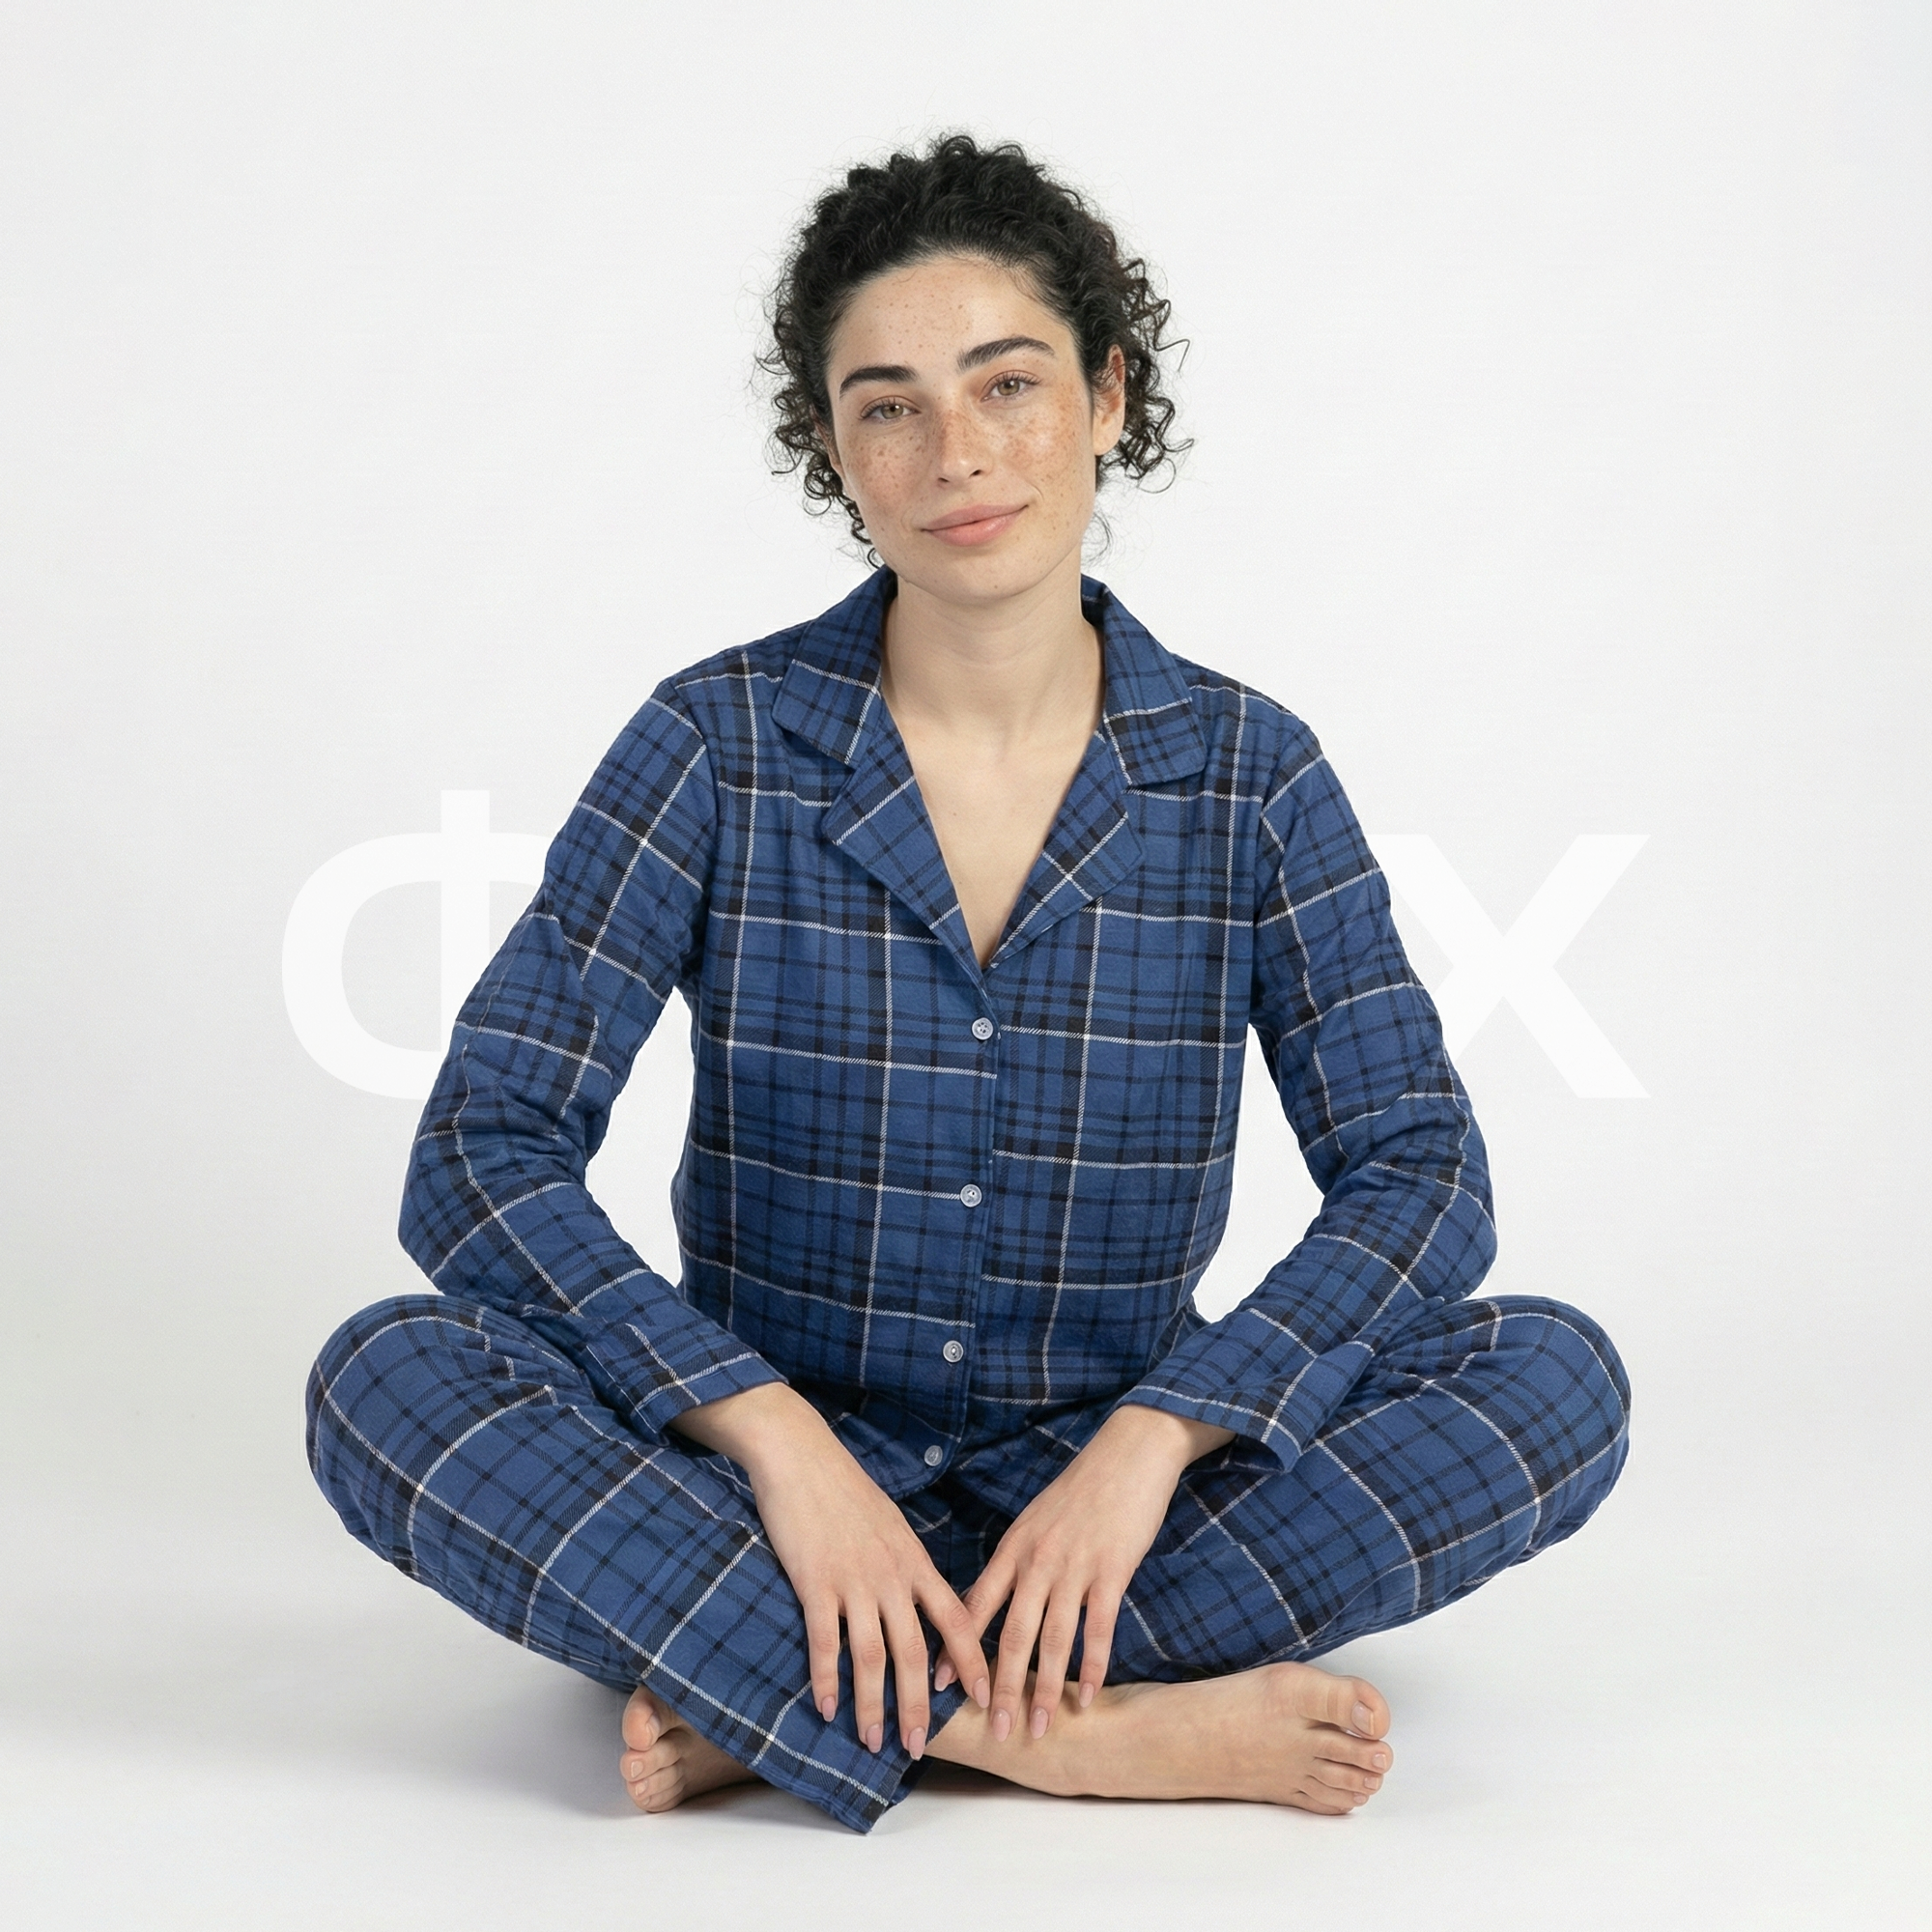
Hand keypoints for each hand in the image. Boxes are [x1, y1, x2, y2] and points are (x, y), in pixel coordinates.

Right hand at [672, 1384, 989, 1756]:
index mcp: (914, 1561)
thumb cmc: (845, 1489)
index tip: (985, 1696)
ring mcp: (854, 1581)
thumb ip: (905, 1564)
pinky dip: (826, 1678)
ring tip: (874, 1742)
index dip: (970, 1661)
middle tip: (918, 1747)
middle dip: (918, 1706)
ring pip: (872, 1656)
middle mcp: (891, 1576)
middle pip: (914, 1652)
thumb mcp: (890, 1525)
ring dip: (873, 1705)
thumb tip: (918, 1598)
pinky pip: (825, 1640)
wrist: (804, 1456)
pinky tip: (825, 1707)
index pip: (955, 1618)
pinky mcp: (815, 1582)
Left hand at [939, 1404, 1232, 1740]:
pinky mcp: (1111, 1570)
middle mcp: (1036, 1561)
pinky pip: (1098, 1628)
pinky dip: (1092, 1667)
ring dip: (1045, 1689)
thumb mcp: (1036, 1520)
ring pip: (1052, 1639)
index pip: (974, 1606)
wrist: (1127, 1454)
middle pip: (1011, 1634)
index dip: (954, 1650)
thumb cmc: (1081, 1489)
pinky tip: (1087, 1696)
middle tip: (994, 1732)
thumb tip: (997, 1599)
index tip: (936, 1688)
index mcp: (1013, 1548)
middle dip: (1001, 1688)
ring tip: (1039, 1727)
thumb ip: (1018, 1560)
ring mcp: (1073, 1566)